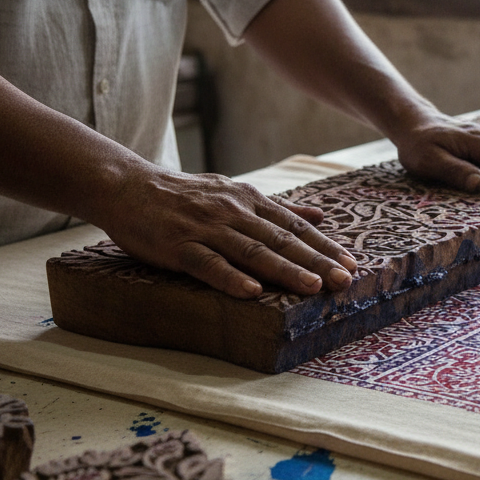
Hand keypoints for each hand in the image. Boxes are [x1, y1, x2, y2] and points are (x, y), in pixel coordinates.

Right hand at [94, 168, 355, 299]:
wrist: (128, 187)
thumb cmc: (186, 196)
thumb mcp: (235, 193)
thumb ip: (277, 208)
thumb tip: (319, 215)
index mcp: (249, 201)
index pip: (294, 226)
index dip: (324, 246)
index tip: (351, 264)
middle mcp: (233, 212)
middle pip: (281, 240)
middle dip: (315, 261)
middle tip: (344, 280)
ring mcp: (206, 229)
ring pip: (252, 252)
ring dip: (284, 270)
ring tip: (312, 287)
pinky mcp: (179, 246)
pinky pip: (208, 264)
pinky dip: (231, 278)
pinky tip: (252, 292)